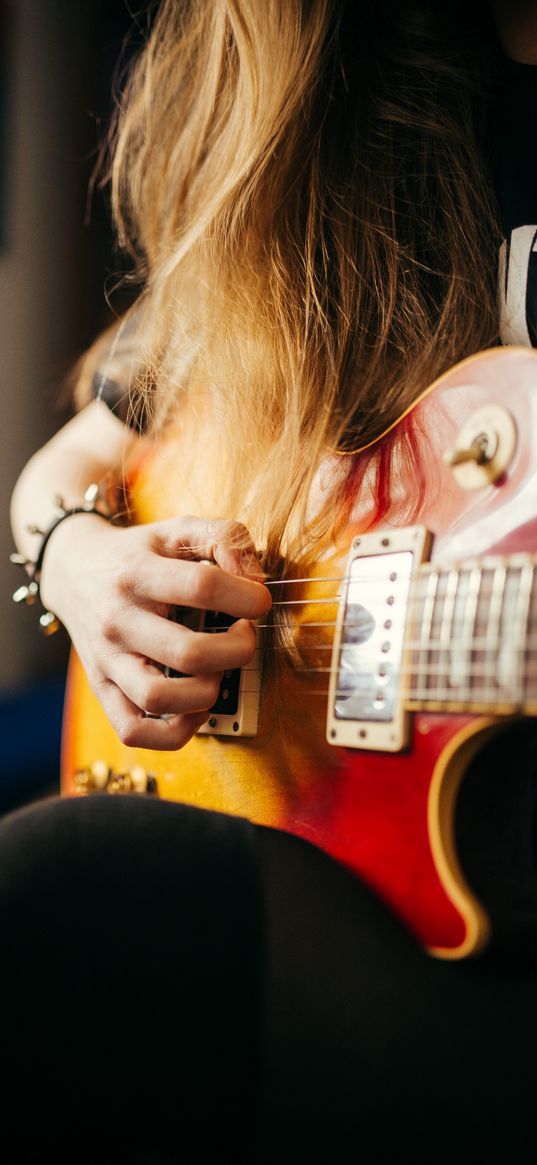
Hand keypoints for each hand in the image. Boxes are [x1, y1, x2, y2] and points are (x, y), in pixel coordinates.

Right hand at [41, 513, 271, 749]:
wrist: (72, 571)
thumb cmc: (137, 553)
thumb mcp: (177, 529)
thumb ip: (224, 536)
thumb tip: (254, 578)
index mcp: (137, 574)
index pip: (202, 587)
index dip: (248, 597)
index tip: (259, 601)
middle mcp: (118, 620)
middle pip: (189, 653)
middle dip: (238, 649)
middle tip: (244, 635)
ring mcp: (107, 660)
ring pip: (160, 699)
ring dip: (208, 691)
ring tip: (217, 669)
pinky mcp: (102, 689)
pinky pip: (135, 731)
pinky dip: (176, 731)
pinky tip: (196, 704)